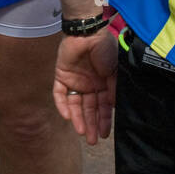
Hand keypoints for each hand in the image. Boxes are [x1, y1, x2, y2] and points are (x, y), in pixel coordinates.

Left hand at [53, 28, 118, 144]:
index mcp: (102, 83)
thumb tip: (113, 109)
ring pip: (75, 104)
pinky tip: (67, 117)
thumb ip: (113, 90)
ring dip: (78, 118)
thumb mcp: (114, 71)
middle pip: (88, 108)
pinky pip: (60, 93)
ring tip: (82, 133)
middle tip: (92, 141)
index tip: (104, 135)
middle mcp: (88, 84)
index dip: (103, 121)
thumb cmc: (105, 49)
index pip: (102, 107)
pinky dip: (62, 105)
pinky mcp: (61, 75)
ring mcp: (74, 80)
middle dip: (91, 124)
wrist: (88, 32)